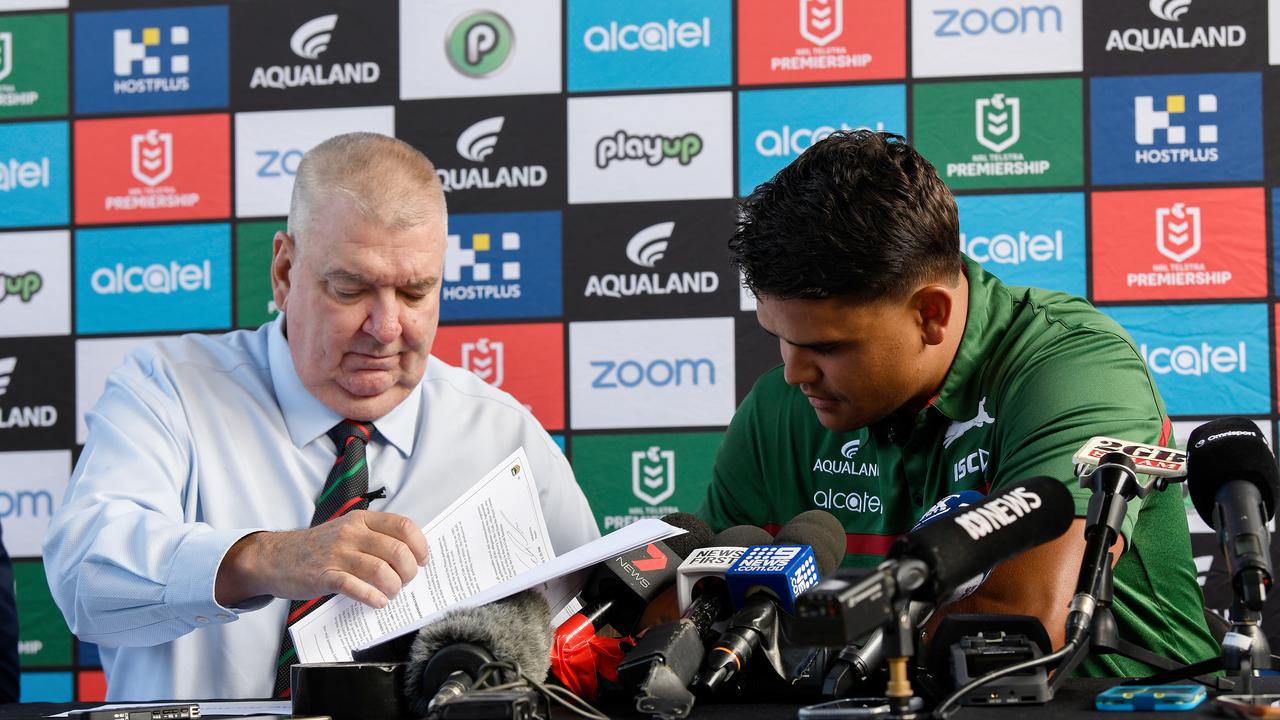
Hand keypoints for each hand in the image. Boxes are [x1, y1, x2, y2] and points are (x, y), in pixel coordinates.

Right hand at [215, 510, 429, 608]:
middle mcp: (352, 533)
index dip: (420, 546)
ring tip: (391, 593)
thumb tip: (409, 557)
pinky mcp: (324, 576)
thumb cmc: (317, 548)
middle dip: (409, 572)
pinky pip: (356, 587)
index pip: (403, 526)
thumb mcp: (347, 530)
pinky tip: (378, 602)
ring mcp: (337, 554)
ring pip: (381, 570)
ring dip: (394, 587)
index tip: (422, 560)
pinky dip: (372, 597)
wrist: (275, 557)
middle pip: (397, 551)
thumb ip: (374, 538)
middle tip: (406, 581)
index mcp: (361, 520)